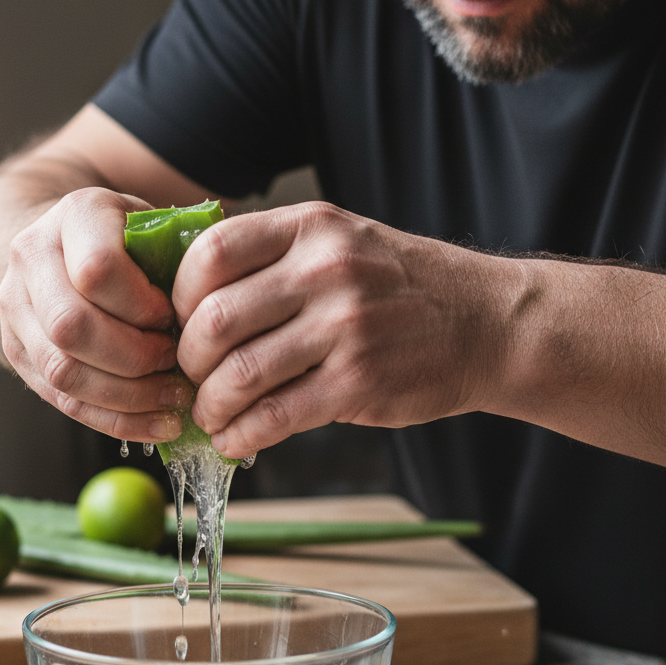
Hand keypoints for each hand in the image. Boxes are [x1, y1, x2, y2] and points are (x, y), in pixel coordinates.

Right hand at [0, 187, 190, 441]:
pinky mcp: (17, 352)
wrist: (61, 242)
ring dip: (127, 397)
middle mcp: (32, 257)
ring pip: (63, 372)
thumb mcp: (159, 224)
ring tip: (174, 401)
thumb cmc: (129, 236)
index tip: (175, 317)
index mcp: (75, 215)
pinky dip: (115, 420)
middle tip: (177, 364)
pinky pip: (63, 401)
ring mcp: (15, 307)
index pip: (97, 270)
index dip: (142, 305)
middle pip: (71, 326)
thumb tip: (227, 301)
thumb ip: (184, 252)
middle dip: (133, 357)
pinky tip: (156, 424)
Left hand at [172, 202, 510, 457]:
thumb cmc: (400, 285)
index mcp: (311, 227)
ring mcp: (346, 328)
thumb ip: (274, 257)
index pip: (211, 251)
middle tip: (190, 376)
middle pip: (215, 318)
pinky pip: (275, 416)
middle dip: (187, 359)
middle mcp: (326, 270)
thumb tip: (189, 299)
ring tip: (212, 414)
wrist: (486, 323)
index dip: (178, 294)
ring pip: (239, 374)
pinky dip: (242, 434)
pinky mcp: (359, 383)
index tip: (180, 321)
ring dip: (210, 405)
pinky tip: (237, 437)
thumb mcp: (340, 241)